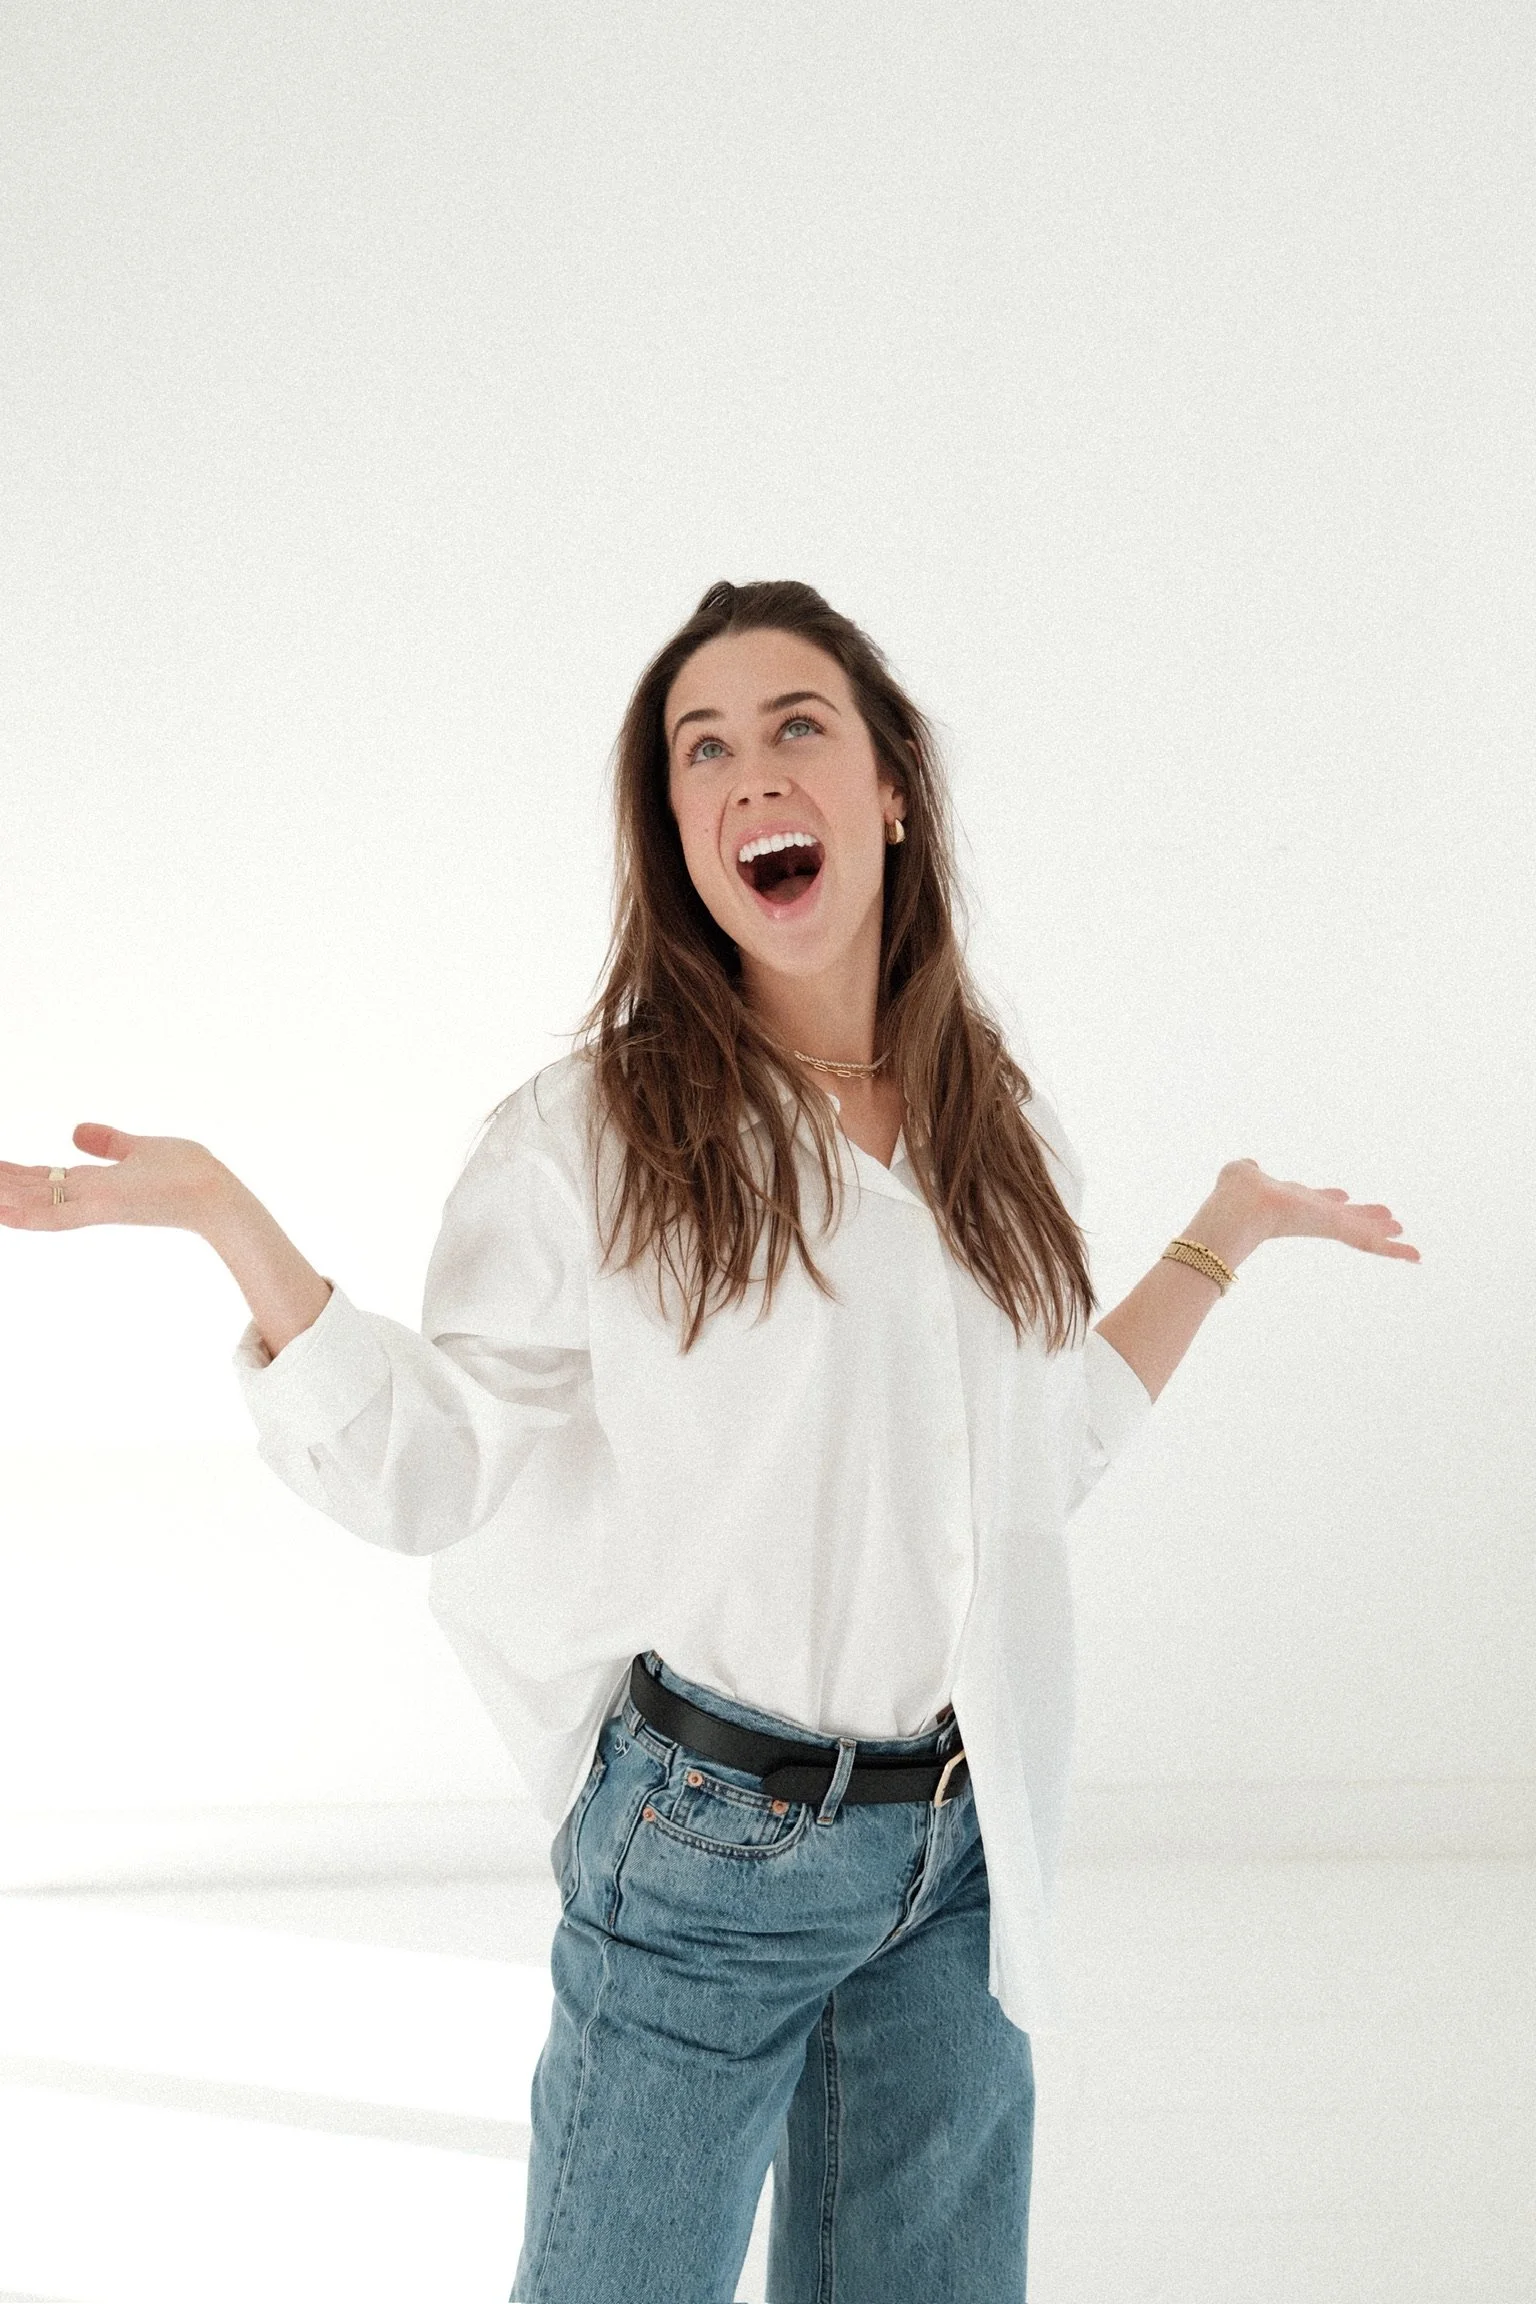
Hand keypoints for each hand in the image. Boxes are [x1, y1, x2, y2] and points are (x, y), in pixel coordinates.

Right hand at [0, 1124, 232, 1234]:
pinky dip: (27, 1214)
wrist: (217, 1195)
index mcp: (93, 1184)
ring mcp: (94, 1203)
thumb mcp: (140, 1148)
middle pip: (29, 1190)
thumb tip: (74, 1129)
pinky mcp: (106, 1207)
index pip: (41, 1179)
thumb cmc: (188, 1174)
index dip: (10, 1174)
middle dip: (0, 1185)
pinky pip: (58, 1215)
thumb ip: (108, 1142)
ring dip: (3, 1198)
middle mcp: (86, 1196)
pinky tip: (0, 1209)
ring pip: (33, 1203)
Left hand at [1203, 1156, 1420, 1264]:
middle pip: (1343, 1216)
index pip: (1315, 1200)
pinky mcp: (1336, 1232)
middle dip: (1364, 1215)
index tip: (1343, 1194)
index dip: (1329, 1197)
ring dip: (1381, 1234)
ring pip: (1359, 1232)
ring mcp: (1323, 1225)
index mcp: (1289, 1201)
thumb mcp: (1241, 1173)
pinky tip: (1416, 1256)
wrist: (1241, 1210)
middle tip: (1388, 1218)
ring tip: (1402, 1231)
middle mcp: (1310, 1214)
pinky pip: (1369, 1243)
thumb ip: (1246, 1171)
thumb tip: (1248, 1165)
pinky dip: (1393, 1251)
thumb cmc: (1234, 1193)